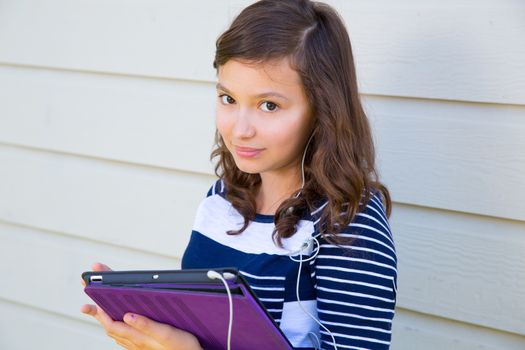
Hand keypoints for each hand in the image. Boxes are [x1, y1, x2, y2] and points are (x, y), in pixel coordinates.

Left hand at [80, 263, 202, 349]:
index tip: (91, 288)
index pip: (110, 321)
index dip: (99, 306)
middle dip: (96, 308)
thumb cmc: (182, 348)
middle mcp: (133, 341)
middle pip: (108, 323)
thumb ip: (146, 325)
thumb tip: (127, 315)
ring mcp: (136, 344)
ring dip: (104, 316)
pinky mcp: (142, 345)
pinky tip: (119, 321)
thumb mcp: (167, 334)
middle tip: (86, 291)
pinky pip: (122, 335)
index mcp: (137, 336)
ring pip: (114, 330)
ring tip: (95, 306)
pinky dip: (115, 324)